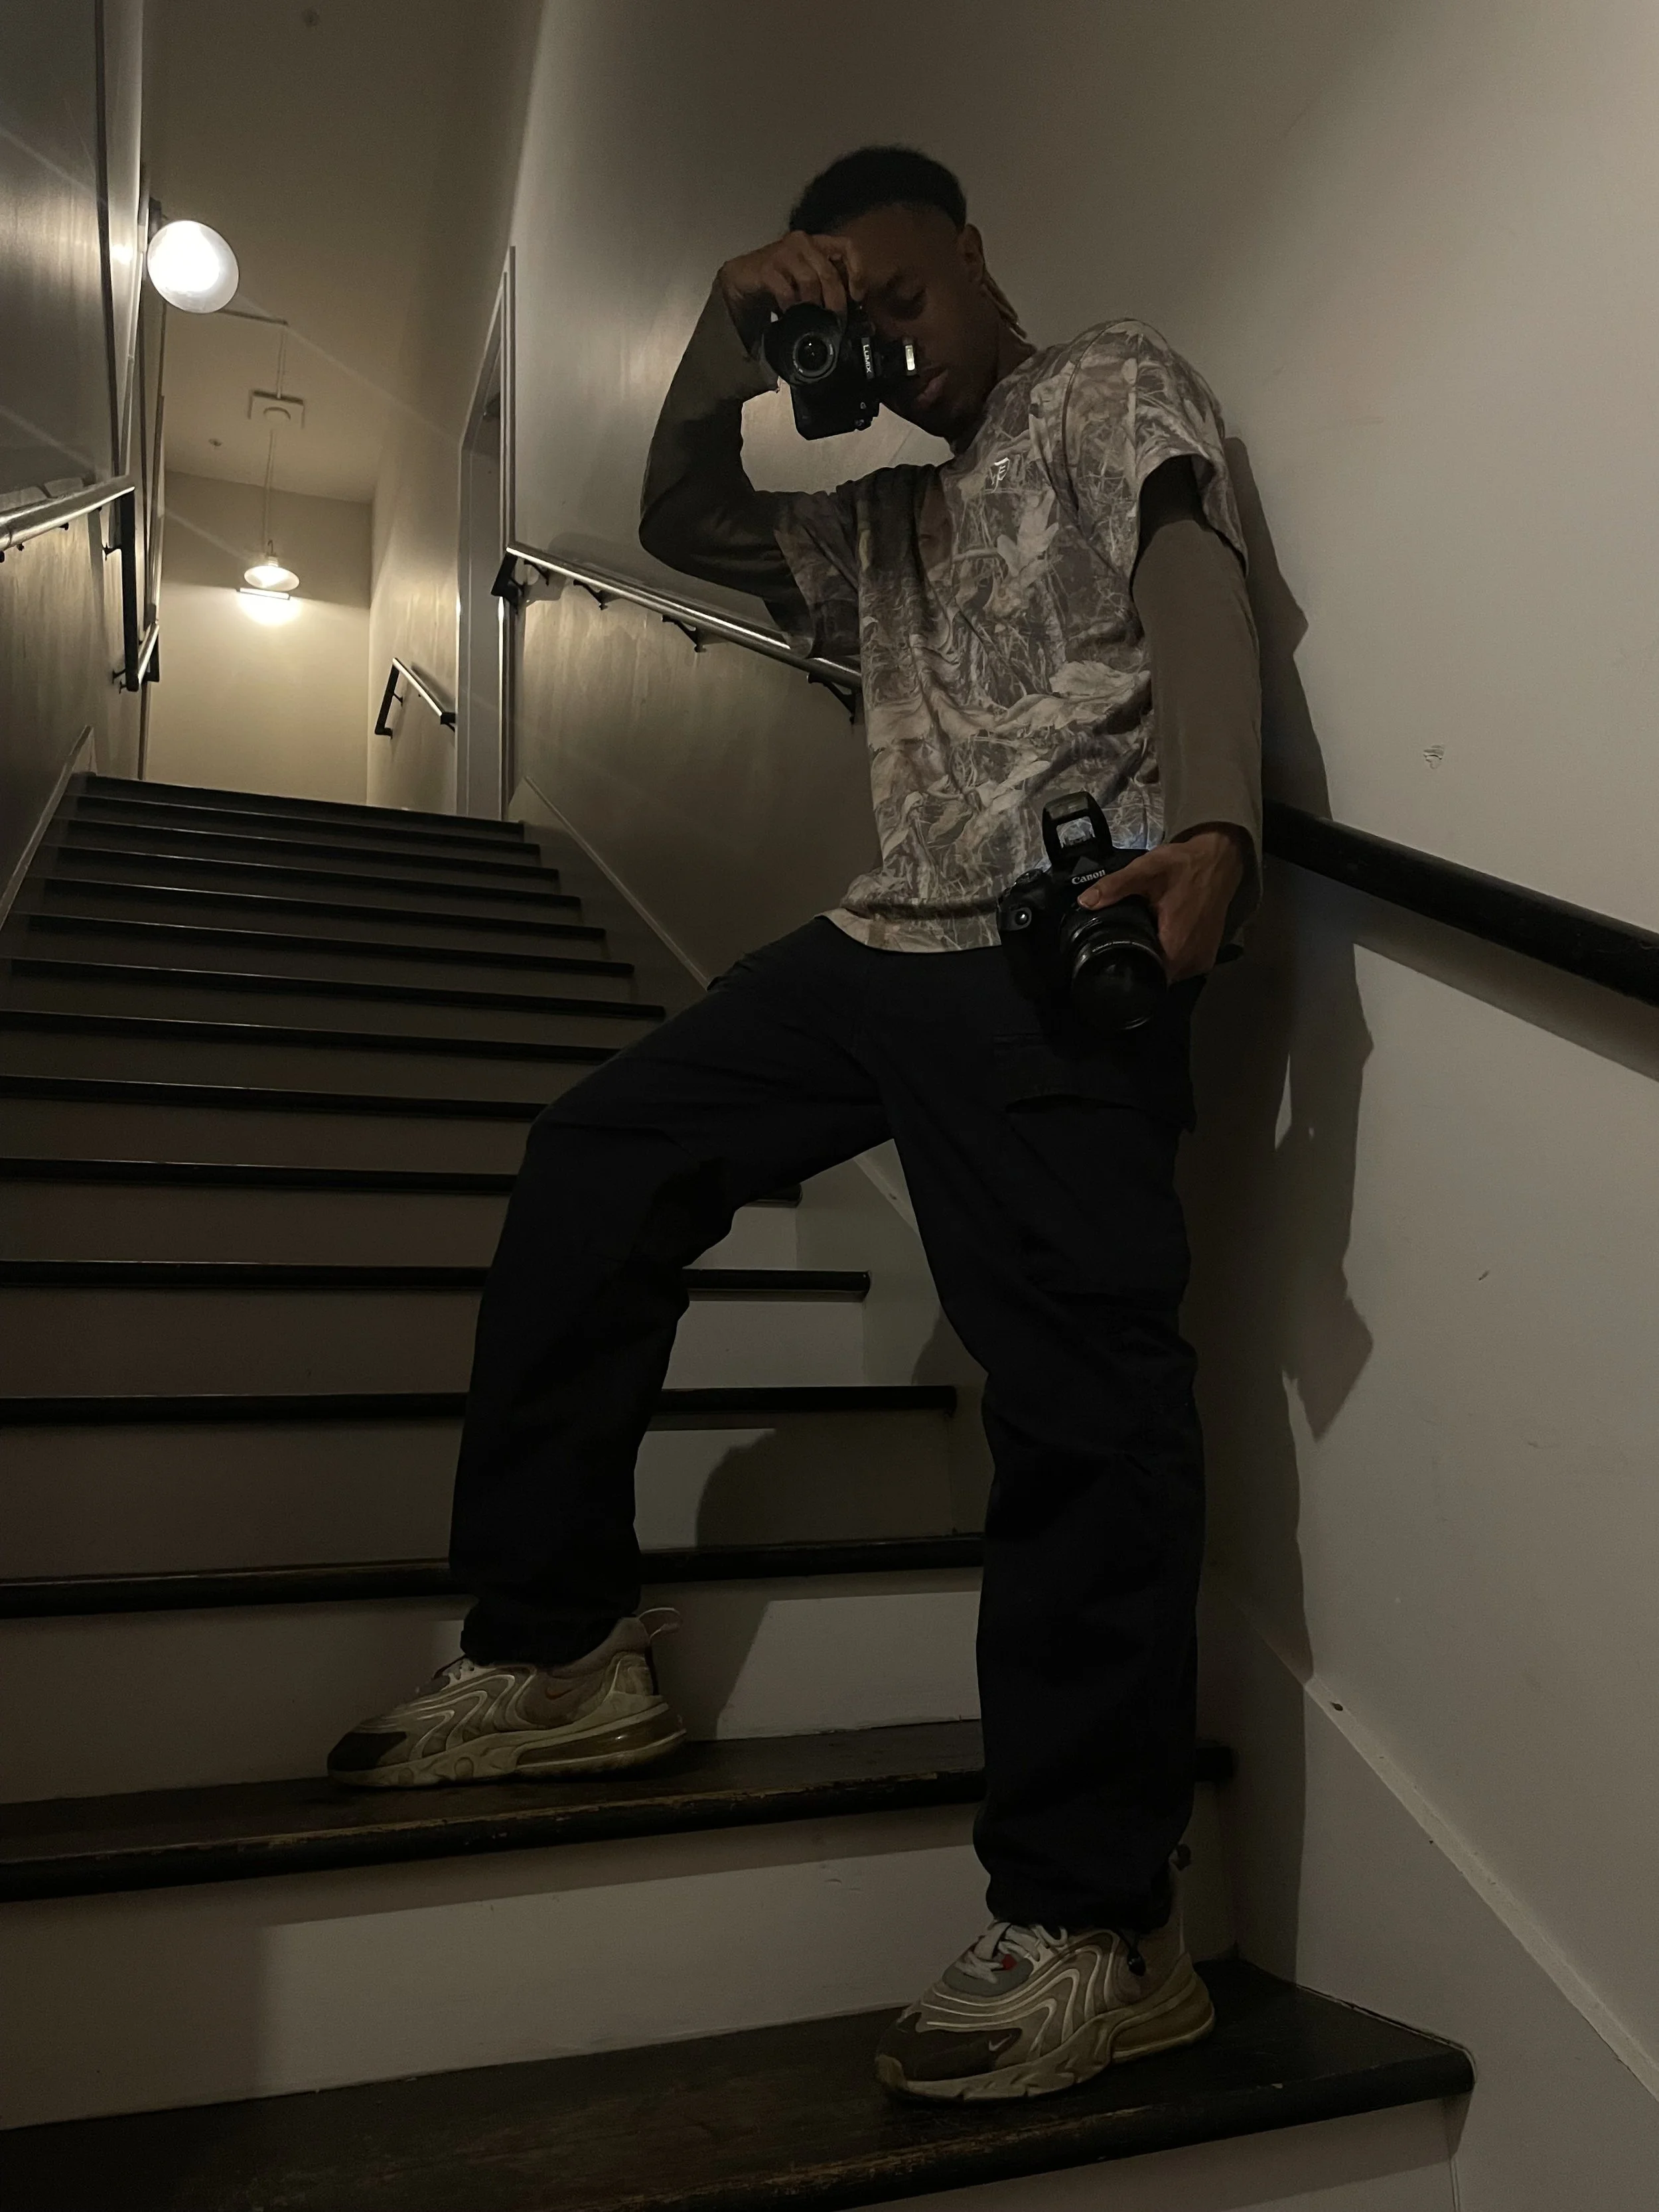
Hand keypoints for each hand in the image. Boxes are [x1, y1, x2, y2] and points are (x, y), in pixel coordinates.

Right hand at [717, 230, 864, 339]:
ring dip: (814, 305)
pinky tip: (791, 315)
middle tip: (836, 321)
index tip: (857, 296)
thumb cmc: (778, 281)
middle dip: (836, 302)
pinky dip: (792, 307)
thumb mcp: (807, 281)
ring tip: (812, 319)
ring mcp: (784, 253)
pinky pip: (787, 291)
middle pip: (830, 272)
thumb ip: (826, 287)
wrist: (742, 279)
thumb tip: (850, 311)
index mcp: (817, 243)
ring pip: (810, 281)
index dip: (857, 271)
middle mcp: (803, 242)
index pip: (848, 246)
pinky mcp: (767, 268)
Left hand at [1076, 825, 1247, 980]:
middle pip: (1156, 978)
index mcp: (1177, 948)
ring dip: (1155, 959)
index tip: (1111, 961)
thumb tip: (1085, 901)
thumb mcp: (1146, 870)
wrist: (1219, 859)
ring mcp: (1203, 959)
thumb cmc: (1184, 866)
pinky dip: (1170, 954)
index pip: (1146, 980)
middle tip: (1124, 942)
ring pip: (1169, 973)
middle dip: (1139, 964)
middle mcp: (1192, 961)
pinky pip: (1182, 965)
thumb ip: (1115, 887)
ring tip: (1142, 939)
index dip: (1128, 973)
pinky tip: (1160, 936)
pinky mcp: (1208, 953)